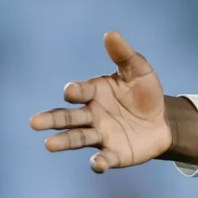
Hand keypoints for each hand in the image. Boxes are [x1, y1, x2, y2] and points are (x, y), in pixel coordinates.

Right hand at [30, 32, 172, 172]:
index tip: (71, 91)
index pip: (80, 92)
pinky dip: (98, 162)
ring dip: (64, 141)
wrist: (163, 120)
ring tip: (49, 145)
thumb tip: (110, 34)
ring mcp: (100, 135)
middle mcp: (91, 115)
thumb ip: (125, 55)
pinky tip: (96, 164)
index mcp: (94, 93)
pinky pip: (104, 158)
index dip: (75, 91)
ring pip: (78, 138)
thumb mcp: (139, 71)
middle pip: (68, 117)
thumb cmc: (146, 93)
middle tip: (34, 122)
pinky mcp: (113, 153)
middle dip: (52, 119)